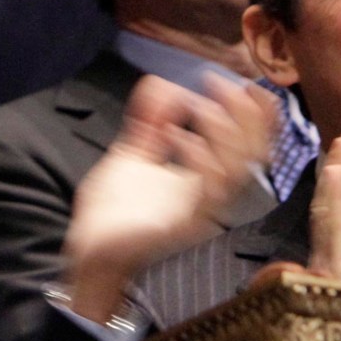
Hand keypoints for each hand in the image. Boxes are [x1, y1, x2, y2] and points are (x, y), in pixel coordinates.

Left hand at [59, 74, 273, 322]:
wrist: (89, 258)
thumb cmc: (114, 217)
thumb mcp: (130, 158)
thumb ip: (147, 123)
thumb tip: (160, 83)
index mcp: (202, 181)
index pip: (243, 145)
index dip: (250, 114)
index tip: (236, 82)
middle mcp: (208, 197)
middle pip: (250, 156)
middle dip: (245, 117)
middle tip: (223, 84)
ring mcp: (197, 213)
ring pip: (233, 172)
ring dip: (225, 134)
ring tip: (205, 105)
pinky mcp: (180, 228)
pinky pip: (204, 195)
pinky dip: (200, 162)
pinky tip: (183, 139)